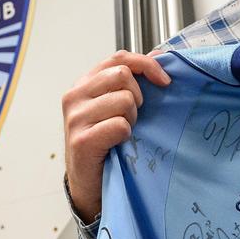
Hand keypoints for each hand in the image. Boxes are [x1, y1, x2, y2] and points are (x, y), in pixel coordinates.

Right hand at [62, 50, 170, 220]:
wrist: (89, 182)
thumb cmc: (105, 143)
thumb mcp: (115, 106)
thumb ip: (131, 81)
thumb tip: (158, 55)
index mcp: (85, 83)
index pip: (119, 57)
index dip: (146, 64)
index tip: (164, 81)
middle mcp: (75, 96)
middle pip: (123, 75)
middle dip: (137, 97)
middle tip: (133, 117)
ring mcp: (76, 118)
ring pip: (125, 100)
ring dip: (132, 118)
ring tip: (122, 132)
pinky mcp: (82, 140)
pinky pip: (120, 125)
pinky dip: (126, 135)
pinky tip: (117, 144)